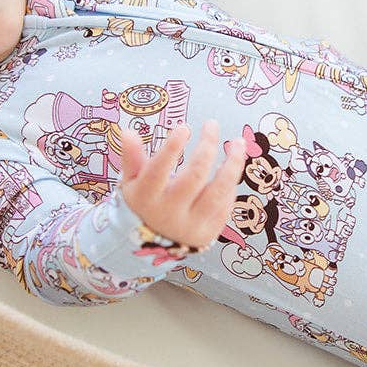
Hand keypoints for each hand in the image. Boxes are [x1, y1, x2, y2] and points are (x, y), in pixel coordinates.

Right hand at [118, 119, 245, 250]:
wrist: (152, 242)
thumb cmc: (143, 202)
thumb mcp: (132, 181)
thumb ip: (132, 157)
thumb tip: (128, 131)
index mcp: (146, 198)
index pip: (158, 171)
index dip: (172, 148)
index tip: (184, 127)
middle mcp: (169, 213)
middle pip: (194, 176)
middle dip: (207, 146)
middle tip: (212, 124)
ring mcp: (191, 224)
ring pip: (218, 191)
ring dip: (233, 164)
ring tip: (238, 143)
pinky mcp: (209, 232)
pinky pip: (226, 203)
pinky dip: (230, 183)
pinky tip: (231, 166)